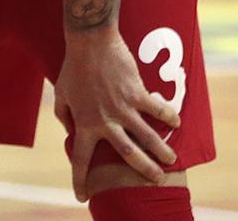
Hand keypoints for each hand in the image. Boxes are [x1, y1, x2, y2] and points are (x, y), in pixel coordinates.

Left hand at [54, 30, 180, 201]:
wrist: (90, 41)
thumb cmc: (73, 67)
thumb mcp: (61, 94)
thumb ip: (64, 115)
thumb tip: (70, 131)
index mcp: (84, 123)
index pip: (80, 159)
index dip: (80, 180)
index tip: (81, 197)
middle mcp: (105, 121)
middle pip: (127, 154)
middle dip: (143, 171)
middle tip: (156, 182)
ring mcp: (123, 108)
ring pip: (147, 138)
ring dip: (161, 151)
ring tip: (171, 161)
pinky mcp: (136, 92)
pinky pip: (156, 109)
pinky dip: (168, 117)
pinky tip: (176, 122)